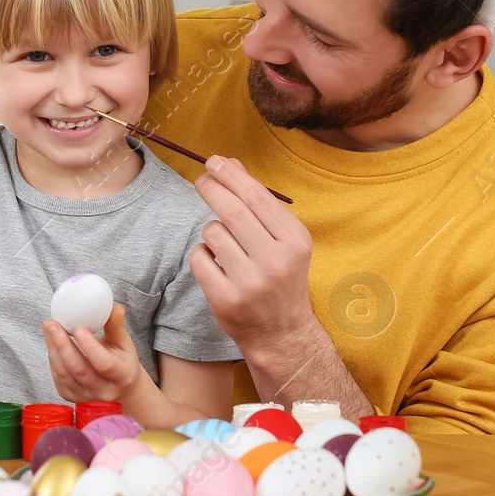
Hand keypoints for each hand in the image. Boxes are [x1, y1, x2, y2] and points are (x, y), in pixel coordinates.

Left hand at [43, 305, 142, 402]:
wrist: (119, 388)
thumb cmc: (122, 360)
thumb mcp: (124, 343)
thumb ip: (116, 325)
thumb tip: (113, 306)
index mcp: (122, 376)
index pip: (104, 364)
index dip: (90, 347)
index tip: (78, 328)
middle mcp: (104, 391)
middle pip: (79, 370)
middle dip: (63, 345)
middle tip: (53, 324)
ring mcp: (86, 396)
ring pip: (64, 373)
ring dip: (53, 349)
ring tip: (49, 327)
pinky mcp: (71, 397)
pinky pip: (58, 377)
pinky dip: (53, 357)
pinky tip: (51, 340)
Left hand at [190, 155, 316, 352]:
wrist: (282, 333)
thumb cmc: (281, 277)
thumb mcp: (283, 239)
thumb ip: (259, 202)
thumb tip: (230, 163)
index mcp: (295, 241)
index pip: (257, 197)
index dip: (231, 175)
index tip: (214, 162)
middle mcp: (276, 260)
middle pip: (233, 210)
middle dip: (212, 188)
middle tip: (202, 179)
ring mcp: (251, 282)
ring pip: (213, 233)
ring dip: (211, 230)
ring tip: (223, 243)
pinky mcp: (226, 299)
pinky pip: (199, 258)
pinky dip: (202, 254)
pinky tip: (216, 263)